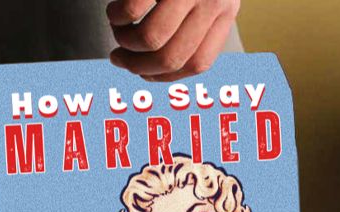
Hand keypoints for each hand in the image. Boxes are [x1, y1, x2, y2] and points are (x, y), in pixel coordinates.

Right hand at [106, 0, 239, 81]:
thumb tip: (155, 66)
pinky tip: (114, 12)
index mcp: (225, 10)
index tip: (145, 73)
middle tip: (118, 59)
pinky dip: (116, 17)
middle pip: (172, 57)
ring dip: (126, 42)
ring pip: (151, 39)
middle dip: (137, 66)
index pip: (198, 63)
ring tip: (117, 30)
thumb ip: (196, 21)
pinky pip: (132, 10)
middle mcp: (212, 0)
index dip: (166, 76)